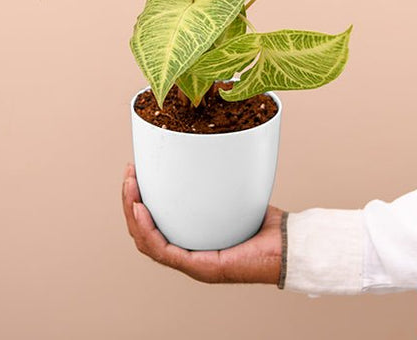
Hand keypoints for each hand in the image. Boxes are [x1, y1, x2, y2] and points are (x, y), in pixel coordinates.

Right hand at [122, 163, 284, 283]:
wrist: (288, 245)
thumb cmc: (266, 223)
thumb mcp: (232, 196)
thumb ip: (215, 182)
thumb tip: (207, 148)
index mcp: (191, 241)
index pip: (152, 225)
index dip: (137, 200)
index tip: (135, 172)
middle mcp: (188, 255)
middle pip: (144, 233)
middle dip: (130, 202)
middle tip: (129, 175)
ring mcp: (192, 264)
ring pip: (147, 242)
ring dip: (133, 213)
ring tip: (130, 188)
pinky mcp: (201, 267)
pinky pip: (164, 250)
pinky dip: (147, 230)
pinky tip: (140, 210)